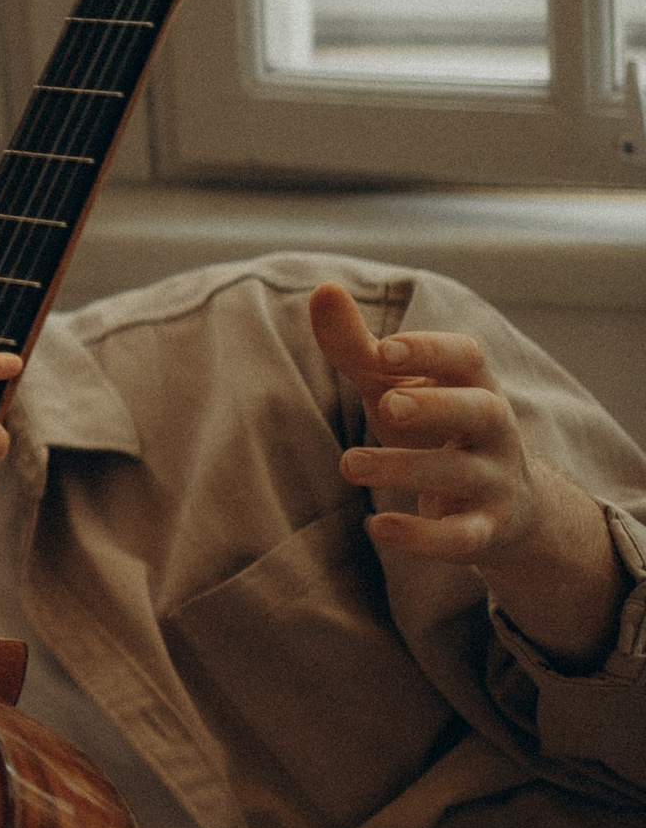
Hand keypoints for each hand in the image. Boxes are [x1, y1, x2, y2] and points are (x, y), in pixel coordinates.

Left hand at [312, 279, 540, 565]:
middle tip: (388, 406)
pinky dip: (422, 536)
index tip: (384, 350)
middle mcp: (495, 429)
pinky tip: (376, 526)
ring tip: (349, 464)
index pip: (467, 357)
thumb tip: (323, 289)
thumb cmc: (434, 427)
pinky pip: (462, 538)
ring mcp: (495, 481)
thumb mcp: (396, 387)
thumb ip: (359, 347)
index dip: (429, 350)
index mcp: (473, 384)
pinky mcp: (485, 532)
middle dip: (437, 407)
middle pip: (482, 410)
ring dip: (406, 468)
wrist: (504, 505)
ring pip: (462, 474)